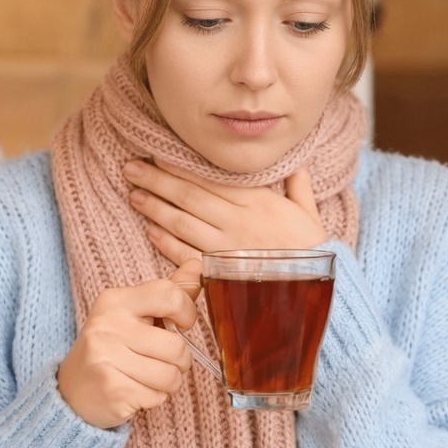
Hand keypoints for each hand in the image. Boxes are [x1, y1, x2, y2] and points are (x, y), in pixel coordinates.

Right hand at [57, 260, 201, 428]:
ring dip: (168, 382)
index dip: (187, 313)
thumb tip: (198, 264)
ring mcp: (106, 357)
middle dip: (179, 360)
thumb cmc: (112, 347)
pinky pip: (158, 396)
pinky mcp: (112, 389)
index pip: (170, 295)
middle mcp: (107, 325)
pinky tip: (135, 391)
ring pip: (171, 375)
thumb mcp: (135, 314)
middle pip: (176, 346)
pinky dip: (154, 398)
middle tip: (160, 360)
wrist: (72, 390)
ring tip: (147, 376)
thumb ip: (169, 292)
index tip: (181, 324)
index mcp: (116, 300)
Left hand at [124, 160, 327, 265]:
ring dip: (155, 208)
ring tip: (134, 195)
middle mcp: (239, 221)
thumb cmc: (314, 252)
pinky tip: (151, 230)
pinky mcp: (220, 273)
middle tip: (131, 168)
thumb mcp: (310, 214)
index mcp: (259, 202)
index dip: (182, 166)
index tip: (158, 155)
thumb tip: (296, 166)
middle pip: (190, 196)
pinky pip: (187, 254)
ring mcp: (227, 248)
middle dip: (157, 180)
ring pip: (182, 222)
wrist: (315, 292)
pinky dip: (166, 242)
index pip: (211, 177)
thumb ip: (299, 187)